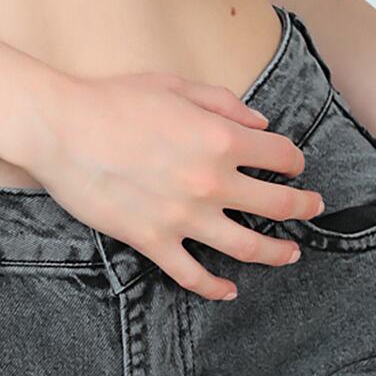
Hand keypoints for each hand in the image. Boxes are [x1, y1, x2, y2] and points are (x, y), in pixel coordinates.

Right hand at [23, 67, 326, 300]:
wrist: (62, 128)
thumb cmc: (115, 98)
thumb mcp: (175, 85)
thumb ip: (224, 104)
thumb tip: (261, 125)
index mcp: (219, 139)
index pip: (278, 156)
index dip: (293, 160)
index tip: (295, 164)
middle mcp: (210, 182)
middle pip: (275, 205)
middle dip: (302, 206)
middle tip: (313, 207)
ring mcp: (183, 217)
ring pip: (246, 247)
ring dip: (275, 253)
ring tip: (290, 253)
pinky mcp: (154, 241)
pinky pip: (193, 274)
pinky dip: (215, 287)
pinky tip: (229, 290)